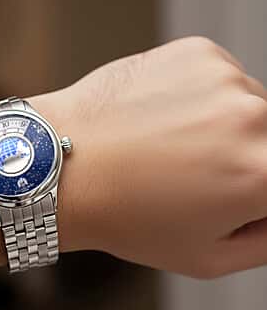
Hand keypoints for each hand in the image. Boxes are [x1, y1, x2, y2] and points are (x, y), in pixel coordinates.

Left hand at [36, 36, 266, 277]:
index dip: (255, 190)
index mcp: (264, 174)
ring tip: (168, 145)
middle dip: (246, 157)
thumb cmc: (123, 215)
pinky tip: (160, 117)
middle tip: (195, 172)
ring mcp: (224, 78)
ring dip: (223, 125)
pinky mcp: (197, 52)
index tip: (231, 189)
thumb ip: (266, 238)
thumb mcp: (205, 256)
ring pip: (247, 106)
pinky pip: (219, 79)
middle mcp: (253, 118)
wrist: (63, 163)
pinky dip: (200, 97)